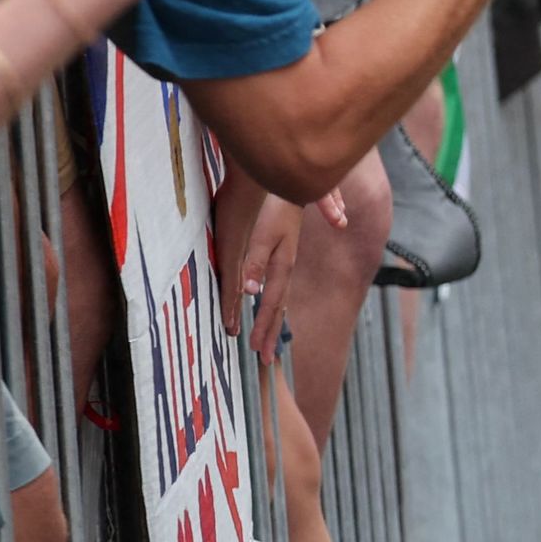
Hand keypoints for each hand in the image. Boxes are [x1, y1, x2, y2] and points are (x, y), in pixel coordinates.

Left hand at [225, 192, 301, 363]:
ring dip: (273, 321)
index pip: (271, 305)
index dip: (264, 329)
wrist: (292, 182)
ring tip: (269, 339)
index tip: (258, 353)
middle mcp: (286, 266)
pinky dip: (274, 302)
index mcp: (282, 266)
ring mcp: (286, 259)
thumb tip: (249, 293)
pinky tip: (269, 302)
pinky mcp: (283, 250)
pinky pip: (279, 286)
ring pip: (280, 298)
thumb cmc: (275, 206)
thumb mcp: (264, 234)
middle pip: (279, 307)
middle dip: (271, 333)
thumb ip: (256, 262)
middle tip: (266, 360)